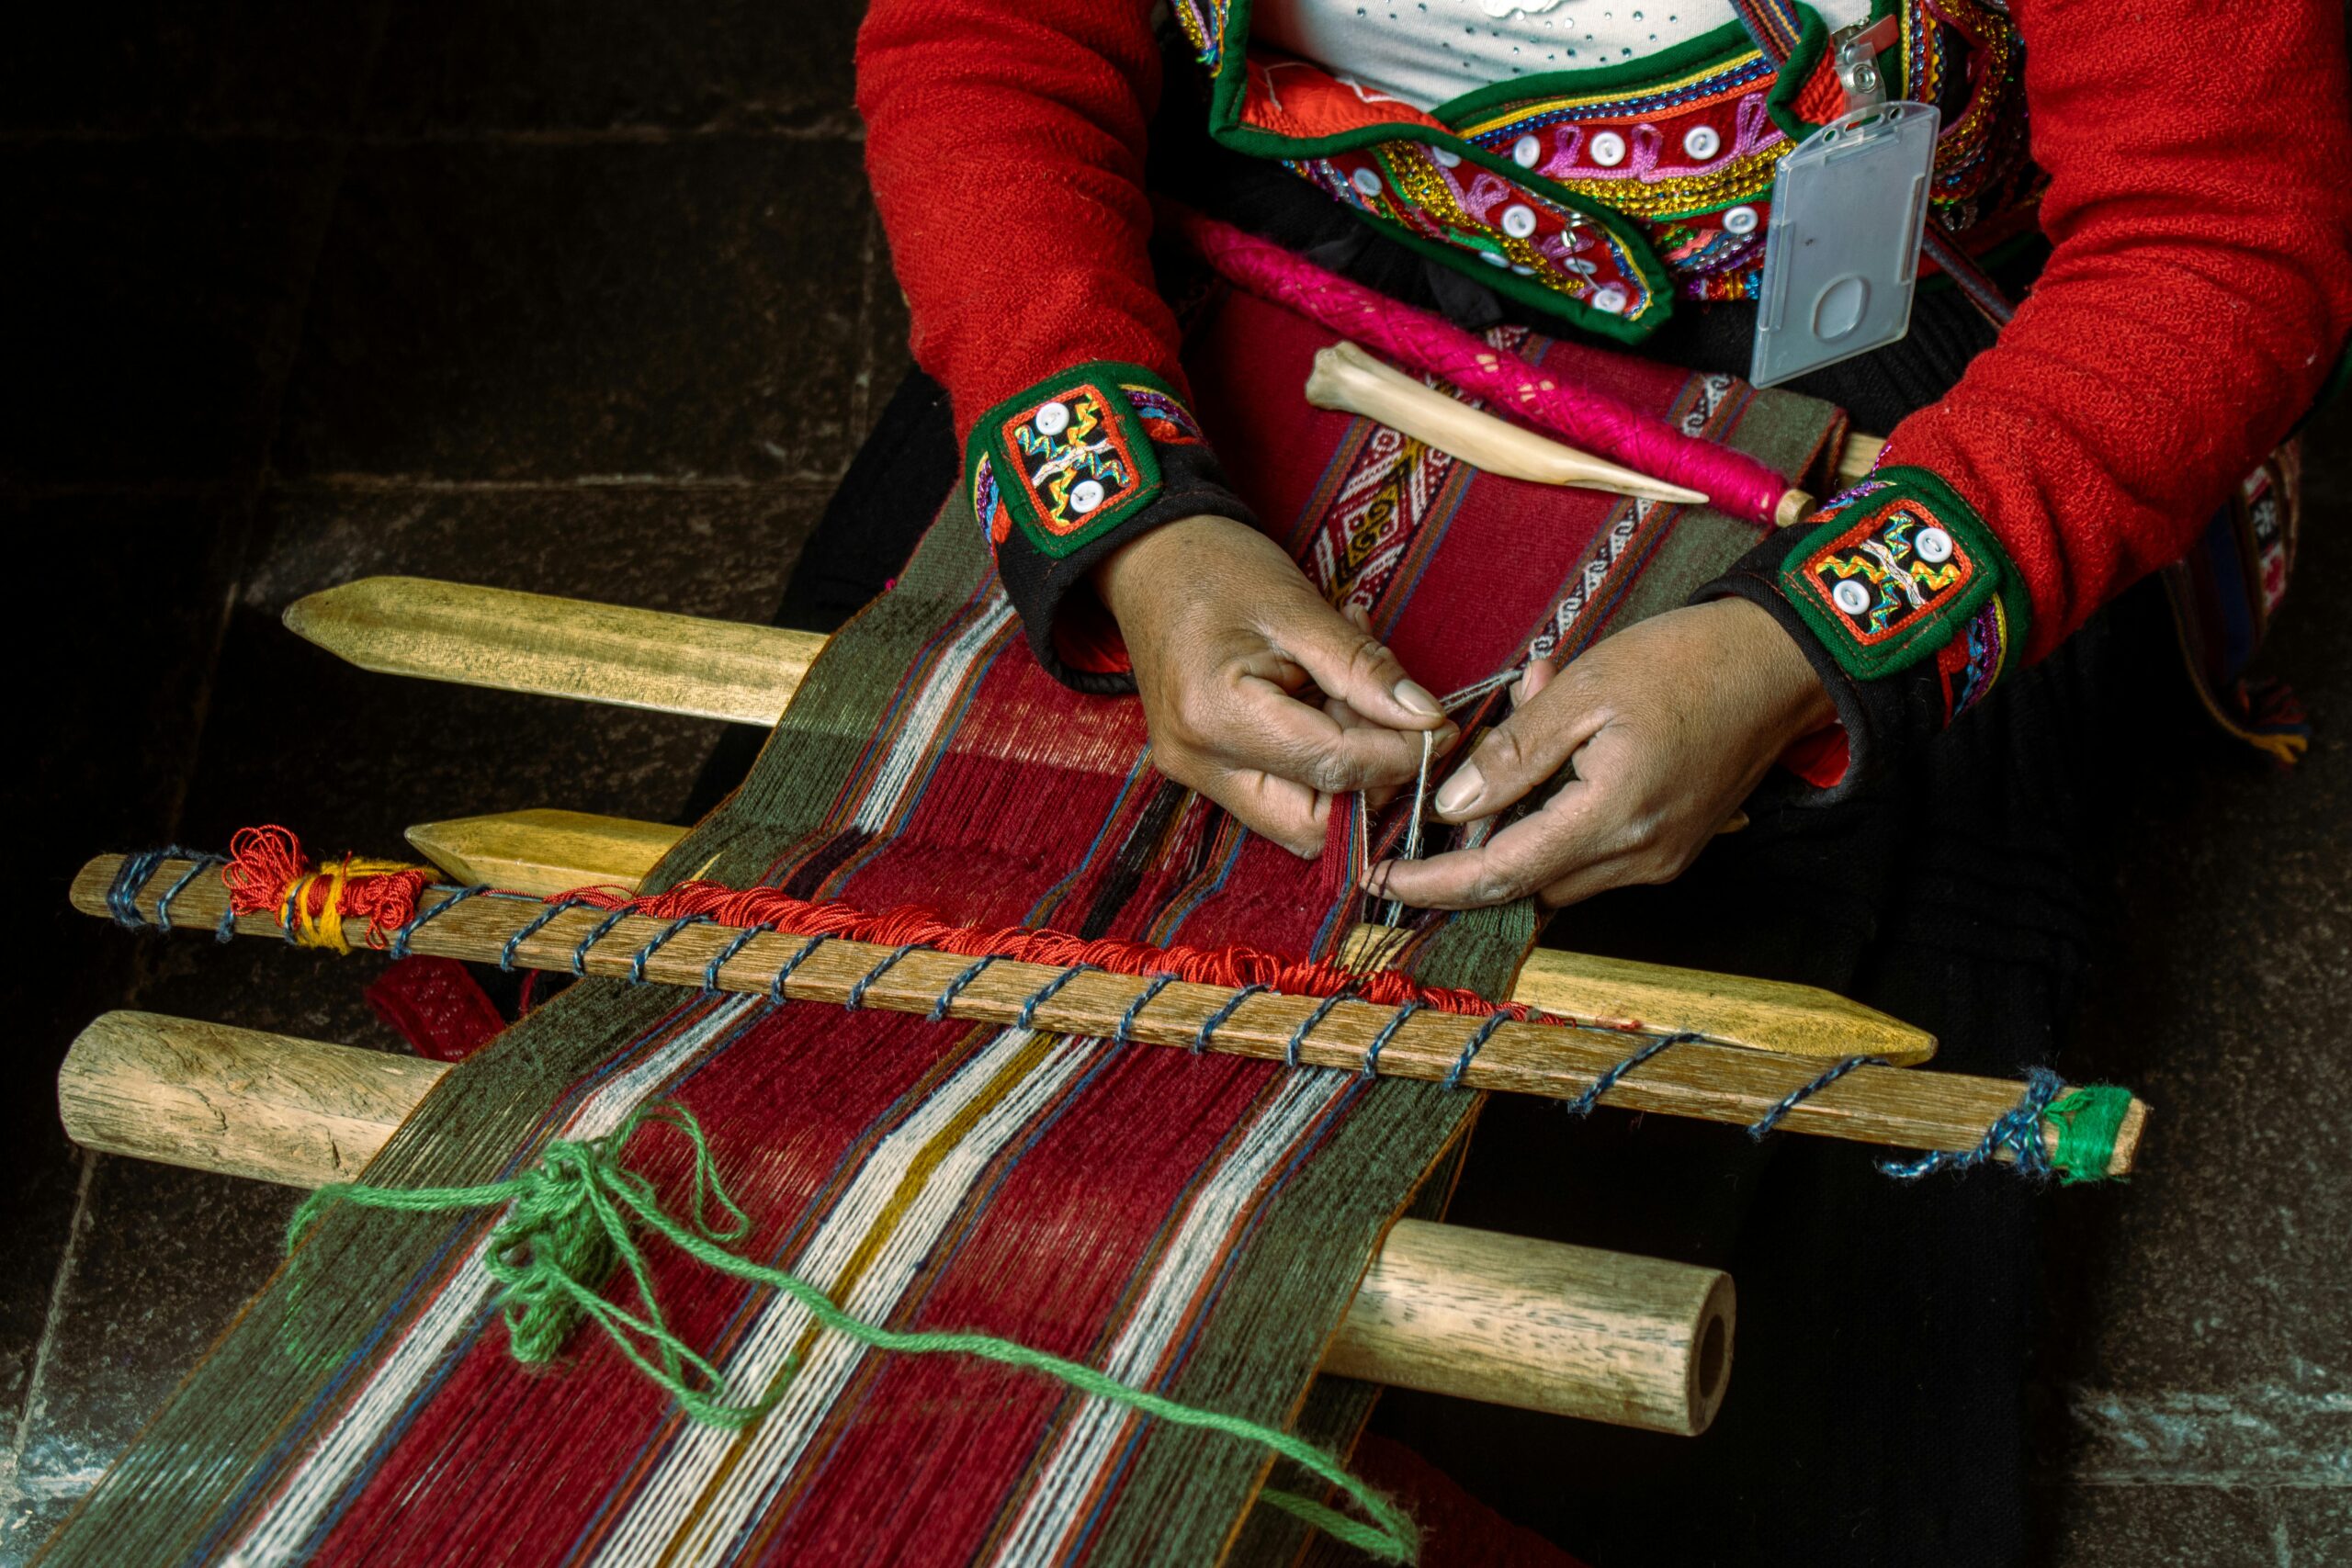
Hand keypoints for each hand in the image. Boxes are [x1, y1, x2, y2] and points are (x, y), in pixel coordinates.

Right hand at [1094, 515, 1453, 855]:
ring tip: (1355, 689)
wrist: (1148, 560)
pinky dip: (1322, 759)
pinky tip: (1330, 696)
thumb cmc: (1217, 569)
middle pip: (1311, 825)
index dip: (1400, 755)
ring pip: (1299, 818)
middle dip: (1371, 784)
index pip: (1333, 767)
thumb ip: (1364, 669)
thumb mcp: (1299, 607)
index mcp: (1216, 716)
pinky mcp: (1206, 771)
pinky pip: (1281, 791)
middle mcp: (1199, 762)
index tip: (1441, 726)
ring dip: (1348, 771)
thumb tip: (1427, 719)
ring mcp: (1197, 773)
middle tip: (1400, 719)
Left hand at [1366, 597, 1834, 908]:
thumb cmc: (1690, 661)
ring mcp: (1660, 858)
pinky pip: (1591, 850)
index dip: (1434, 882)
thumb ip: (1513, 756)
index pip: (1500, 875)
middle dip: (1471, 845)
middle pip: (1524, 884)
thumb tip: (1452, 807)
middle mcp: (1638, 857)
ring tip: (1528, 720)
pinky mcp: (1672, 846)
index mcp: (1613, 819)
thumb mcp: (1585, 690)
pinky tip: (1561, 746)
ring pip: (1556, 870)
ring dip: (1518, 819)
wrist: (1783, 662)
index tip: (1382, 877)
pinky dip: (1557, 812)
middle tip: (1446, 779)